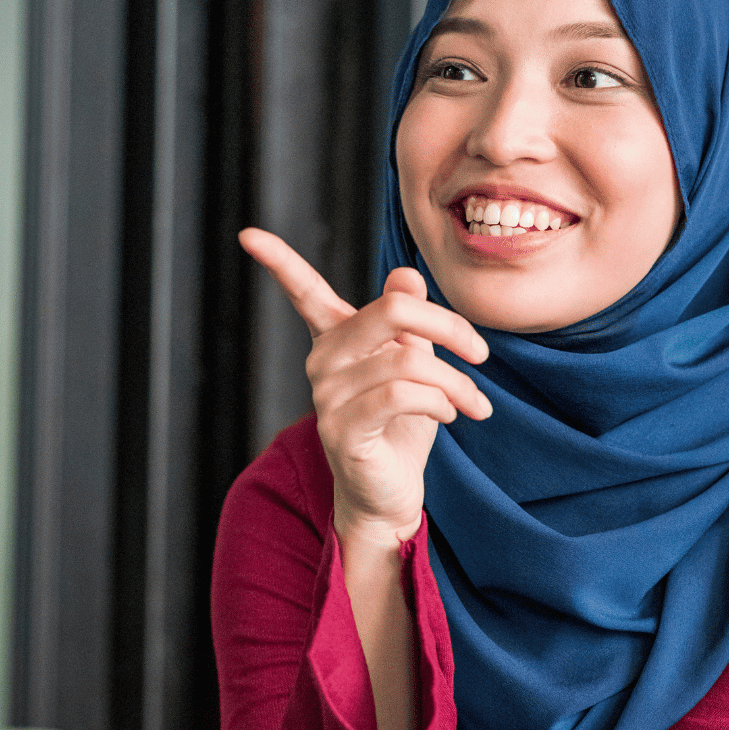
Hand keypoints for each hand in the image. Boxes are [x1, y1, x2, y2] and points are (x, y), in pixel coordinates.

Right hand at [240, 228, 489, 545]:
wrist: (389, 495)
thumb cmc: (401, 427)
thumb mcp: (412, 365)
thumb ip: (407, 322)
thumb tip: (405, 275)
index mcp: (335, 338)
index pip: (303, 291)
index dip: (277, 260)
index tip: (247, 234)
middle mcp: (322, 360)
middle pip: (393, 310)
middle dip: (449, 327)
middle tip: (481, 354)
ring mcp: (327, 395)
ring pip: (408, 360)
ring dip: (457, 383)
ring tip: (474, 403)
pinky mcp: (341, 428)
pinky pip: (400, 395)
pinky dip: (439, 402)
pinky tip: (451, 415)